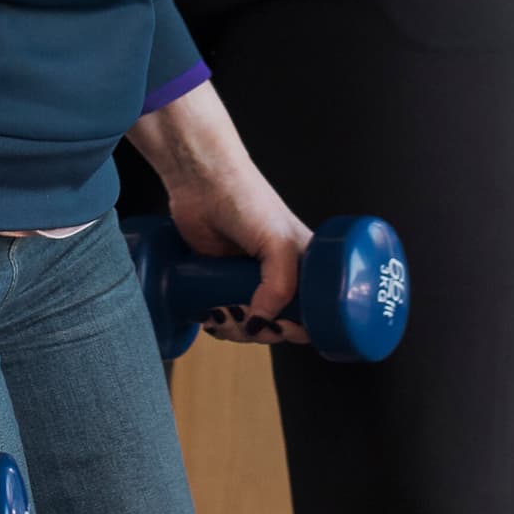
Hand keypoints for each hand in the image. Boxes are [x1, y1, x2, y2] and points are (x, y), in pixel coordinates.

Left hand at [168, 157, 314, 345]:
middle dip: (263, 330)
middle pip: (278, 324)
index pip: (313, 313)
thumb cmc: (247, 199)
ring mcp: (247, 280)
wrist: (201, 182)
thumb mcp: (278, 243)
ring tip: (225, 311)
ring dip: (236, 329)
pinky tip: (210, 312)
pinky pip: (223, 315)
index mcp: (305, 265)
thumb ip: (281, 286)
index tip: (283, 327)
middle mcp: (279, 275)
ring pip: (248, 325)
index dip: (300, 328)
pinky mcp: (218, 281)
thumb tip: (261, 323)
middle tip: (249, 319)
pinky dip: (217, 321)